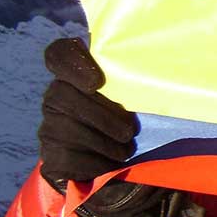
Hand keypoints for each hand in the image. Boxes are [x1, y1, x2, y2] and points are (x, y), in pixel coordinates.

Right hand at [38, 37, 136, 187]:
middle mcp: (56, 96)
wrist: (111, 163)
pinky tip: (111, 161)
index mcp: (76, 76)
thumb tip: (167, 74)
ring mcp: (49, 125)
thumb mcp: (134, 98)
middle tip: (129, 130)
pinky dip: (97, 161)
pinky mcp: (51, 155)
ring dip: (105, 141)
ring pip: (69, 128)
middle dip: (102, 115)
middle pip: (64, 95)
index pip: (59, 53)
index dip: (73, 63)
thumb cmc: (129, 120)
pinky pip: (70, 156)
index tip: (96, 82)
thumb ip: (136, 82)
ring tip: (126, 147)